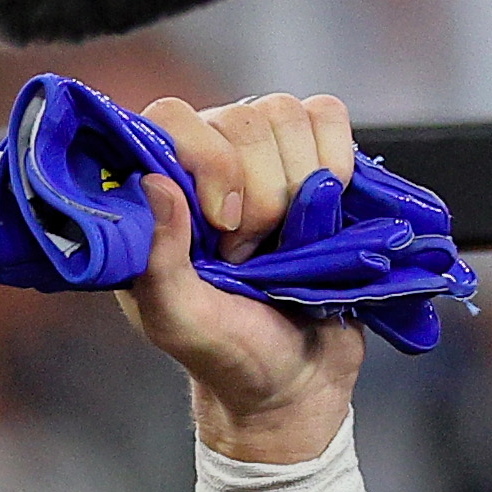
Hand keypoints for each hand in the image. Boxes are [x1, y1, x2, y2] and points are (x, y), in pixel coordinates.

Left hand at [111, 92, 369, 458]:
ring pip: (285, 113)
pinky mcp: (315, 155)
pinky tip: (328, 207)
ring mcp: (261, 153)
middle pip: (241, 118)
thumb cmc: (228, 352)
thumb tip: (154, 181)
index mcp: (159, 194)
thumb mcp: (178, 320)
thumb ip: (155, 260)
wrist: (296, 377)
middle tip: (253, 253)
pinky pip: (328, 114)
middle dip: (261, 193)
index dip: (207, 160)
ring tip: (289, 240)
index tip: (223, 226)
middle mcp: (206, 159)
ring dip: (300, 183)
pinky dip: (337, 157)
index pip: (172, 119)